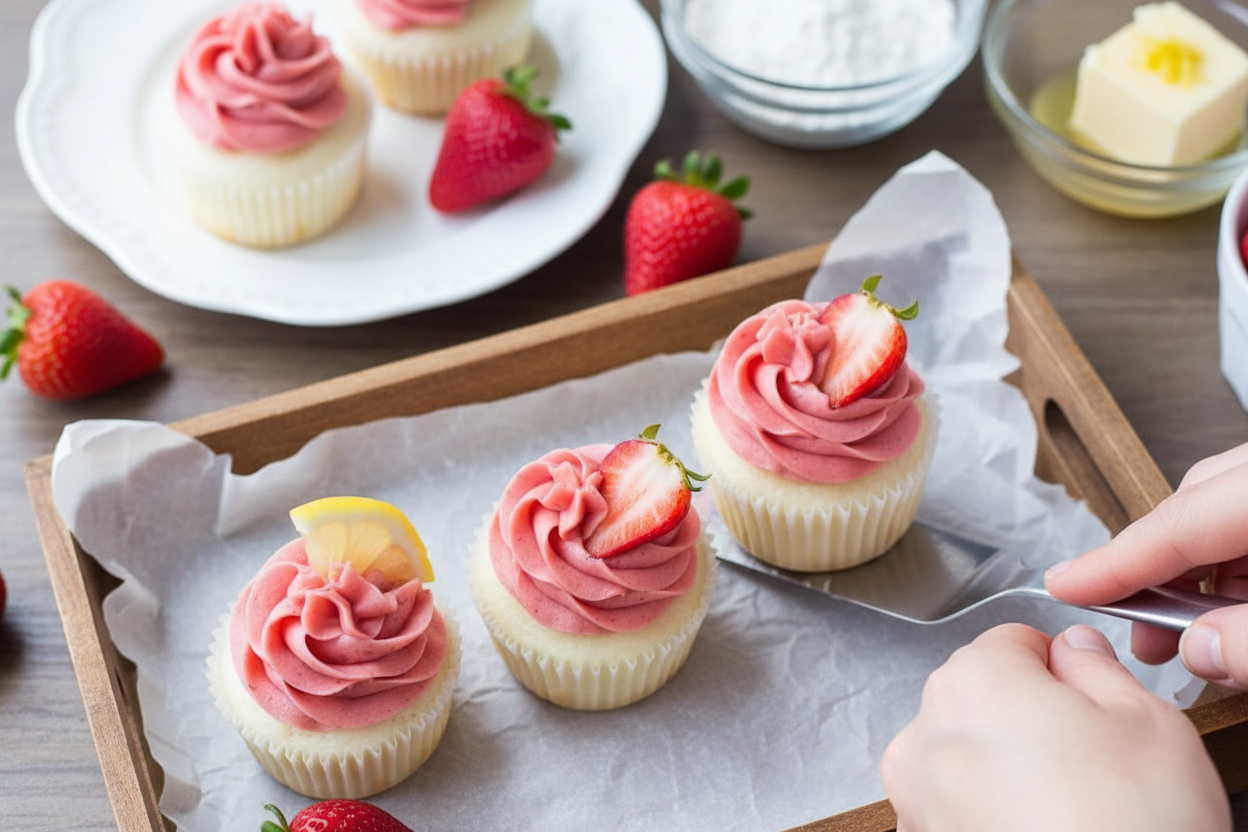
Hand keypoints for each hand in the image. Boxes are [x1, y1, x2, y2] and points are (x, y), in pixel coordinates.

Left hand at [880, 623, 1227, 831]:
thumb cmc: (1125, 829)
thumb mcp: (1147, 722)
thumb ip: (1098, 668)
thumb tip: (1076, 651)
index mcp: (974, 681)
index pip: (1015, 641)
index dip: (1062, 668)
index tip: (1089, 699)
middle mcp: (927, 732)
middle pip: (984, 695)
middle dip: (1032, 718)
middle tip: (1090, 760)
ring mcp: (916, 792)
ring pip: (968, 752)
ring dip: (1006, 767)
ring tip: (1069, 805)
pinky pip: (957, 803)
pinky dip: (989, 810)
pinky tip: (1040, 827)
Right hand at [1045, 442, 1247, 684]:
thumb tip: (1202, 650)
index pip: (1173, 523)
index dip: (1112, 562)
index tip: (1063, 587)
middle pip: (1191, 507)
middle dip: (1159, 571)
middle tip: (1146, 632)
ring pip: (1221, 513)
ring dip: (1202, 572)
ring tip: (1202, 631)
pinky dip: (1236, 565)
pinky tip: (1239, 607)